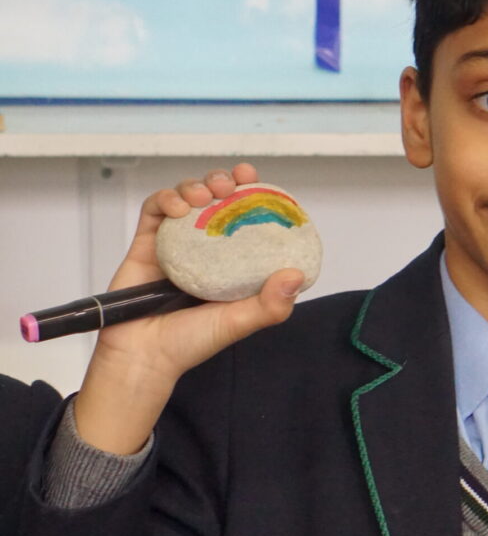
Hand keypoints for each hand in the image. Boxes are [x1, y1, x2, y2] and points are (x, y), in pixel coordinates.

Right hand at [75, 163, 302, 453]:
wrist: (142, 356)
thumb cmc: (192, 342)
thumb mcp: (239, 322)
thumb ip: (270, 304)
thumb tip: (297, 275)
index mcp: (233, 260)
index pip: (247, 216)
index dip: (255, 193)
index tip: (258, 179)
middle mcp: (206, 247)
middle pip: (217, 197)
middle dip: (225, 181)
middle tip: (231, 185)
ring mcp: (176, 242)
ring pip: (187, 196)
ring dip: (196, 185)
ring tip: (203, 195)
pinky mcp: (146, 243)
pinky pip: (154, 209)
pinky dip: (166, 199)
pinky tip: (177, 207)